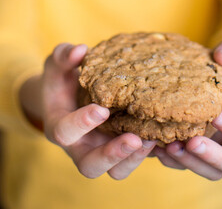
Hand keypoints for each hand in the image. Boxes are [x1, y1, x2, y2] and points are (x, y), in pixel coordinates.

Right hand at [20, 43, 155, 179]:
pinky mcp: (119, 150)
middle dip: (112, 155)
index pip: (64, 133)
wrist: (70, 97)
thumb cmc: (63, 80)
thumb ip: (63, 57)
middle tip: (134, 139)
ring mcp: (101, 151)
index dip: (81, 124)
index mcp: (60, 127)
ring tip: (152, 139)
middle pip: (91, 166)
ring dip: (134, 159)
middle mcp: (80, 146)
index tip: (100, 109)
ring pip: (116, 171)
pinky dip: (148, 154)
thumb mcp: (58, 65)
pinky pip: (133, 161)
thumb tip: (80, 50)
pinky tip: (162, 138)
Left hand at [152, 33, 221, 179]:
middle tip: (192, 142)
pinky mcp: (193, 150)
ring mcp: (215, 149)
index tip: (218, 116)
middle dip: (215, 157)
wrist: (211, 74)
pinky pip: (185, 165)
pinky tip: (155, 147)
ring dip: (190, 163)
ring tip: (169, 146)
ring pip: (210, 171)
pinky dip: (171, 160)